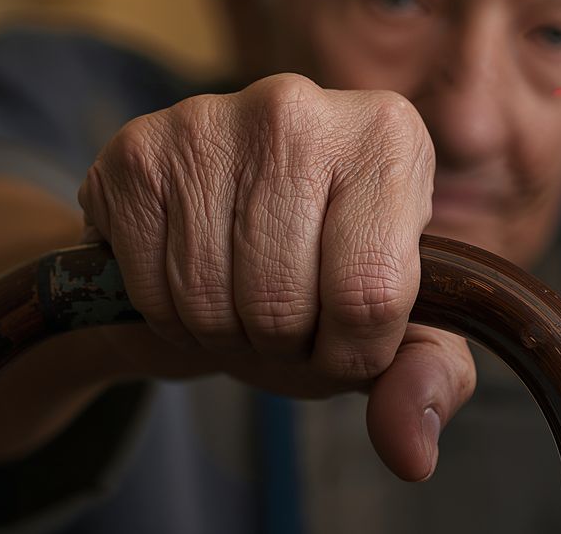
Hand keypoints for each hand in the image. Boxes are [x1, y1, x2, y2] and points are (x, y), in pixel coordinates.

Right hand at [78, 73, 475, 481]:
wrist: (217, 227)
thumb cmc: (320, 274)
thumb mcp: (395, 324)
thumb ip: (424, 378)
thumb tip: (410, 452)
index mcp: (389, 137)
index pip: (370, 295)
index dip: (350, 353)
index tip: (341, 338)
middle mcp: (299, 108)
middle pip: (281, 303)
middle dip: (280, 345)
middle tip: (281, 317)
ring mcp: (208, 119)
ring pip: (210, 301)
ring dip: (222, 334)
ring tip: (236, 298)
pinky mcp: (135, 152)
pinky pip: (150, 288)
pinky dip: (166, 314)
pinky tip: (184, 277)